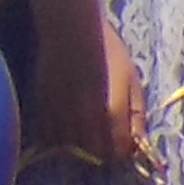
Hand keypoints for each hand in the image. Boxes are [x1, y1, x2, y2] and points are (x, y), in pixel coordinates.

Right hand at [28, 20, 145, 176]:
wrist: (71, 31)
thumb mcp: (132, 81)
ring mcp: (62, 111)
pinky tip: (66, 123)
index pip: (119, 150)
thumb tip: (141, 145)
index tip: (124, 145)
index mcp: (113, 110)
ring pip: (71, 147)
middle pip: (95, 153)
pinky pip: (49, 134)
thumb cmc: (108, 53)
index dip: (124, 151)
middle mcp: (86, 116)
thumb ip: (137, 116)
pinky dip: (58, 135)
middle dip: (103, 150)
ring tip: (85, 130)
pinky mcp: (42, 105)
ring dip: (80, 145)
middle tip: (104, 139)